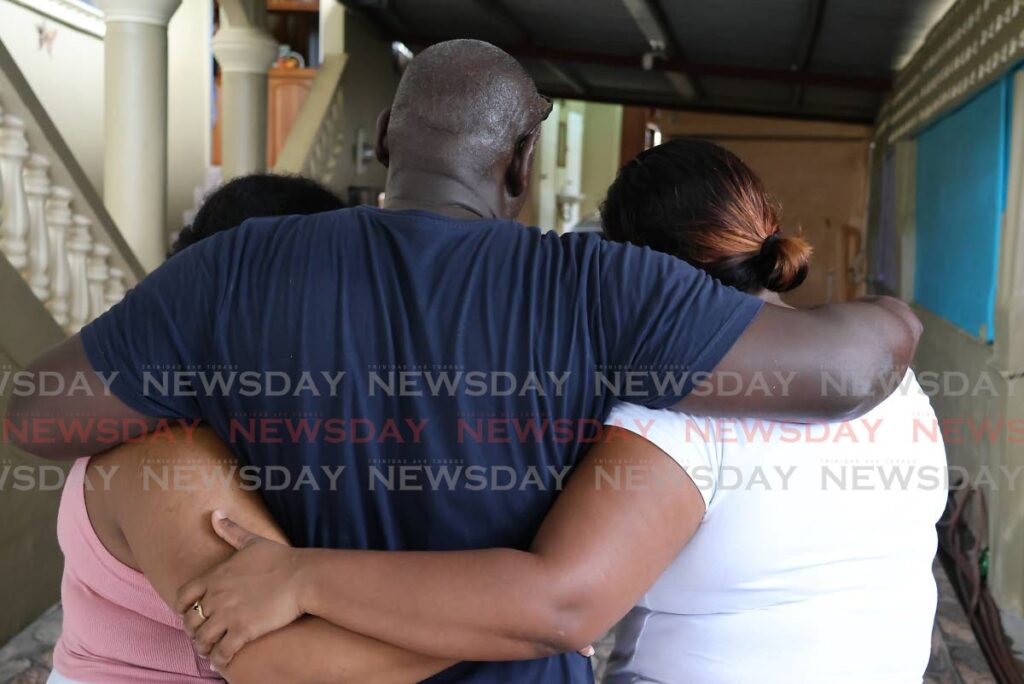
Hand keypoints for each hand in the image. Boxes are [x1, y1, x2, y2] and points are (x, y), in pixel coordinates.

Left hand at [175, 511, 305, 667]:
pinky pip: (222, 652)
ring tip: (211, 650)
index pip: (183, 597)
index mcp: (215, 577)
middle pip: (190, 621)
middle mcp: (216, 597)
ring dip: (204, 647)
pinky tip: (223, 659)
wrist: (302, 576)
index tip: (190, 613)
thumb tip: (214, 513)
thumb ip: (230, 530)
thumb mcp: (251, 541)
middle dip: (193, 631)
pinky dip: (219, 659)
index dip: (183, 608)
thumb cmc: (279, 558)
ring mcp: (228, 615)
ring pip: (202, 640)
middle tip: (202, 635)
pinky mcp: (243, 631)